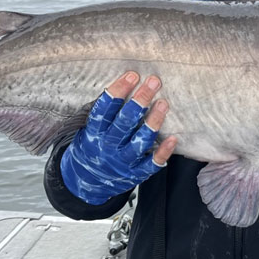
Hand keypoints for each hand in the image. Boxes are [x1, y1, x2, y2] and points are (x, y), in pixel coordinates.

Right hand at [60, 72, 176, 203]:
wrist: (85, 183)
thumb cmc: (91, 147)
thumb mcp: (89, 130)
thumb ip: (106, 112)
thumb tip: (126, 83)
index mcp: (94, 133)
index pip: (104, 109)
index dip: (118, 91)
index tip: (132, 75)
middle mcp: (107, 147)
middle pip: (124, 122)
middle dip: (140, 100)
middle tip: (154, 82)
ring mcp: (121, 162)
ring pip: (139, 141)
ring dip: (153, 121)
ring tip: (164, 103)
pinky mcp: (134, 174)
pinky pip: (151, 164)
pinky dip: (162, 152)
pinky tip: (172, 139)